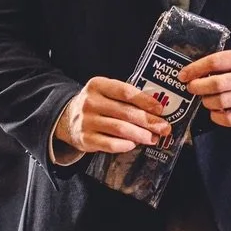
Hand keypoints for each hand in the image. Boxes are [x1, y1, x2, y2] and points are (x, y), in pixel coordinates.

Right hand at [56, 77, 171, 154]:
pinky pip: (109, 144)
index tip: (160, 108)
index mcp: (97, 85)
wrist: (67, 119)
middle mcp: (90, 102)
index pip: (125, 91)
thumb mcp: (105, 93)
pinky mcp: (85, 139)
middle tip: (164, 127)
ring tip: (153, 138)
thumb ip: (125, 97)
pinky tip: (134, 145)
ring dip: (140, 134)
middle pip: (125, 112)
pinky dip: (124, 145)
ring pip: (119, 129)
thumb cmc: (96, 105)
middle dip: (148, 121)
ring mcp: (86, 121)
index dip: (145, 100)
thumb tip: (155, 110)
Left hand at [179, 48, 230, 126]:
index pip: (216, 62)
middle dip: (198, 87)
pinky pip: (229, 119)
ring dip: (206, 101)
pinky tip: (214, 112)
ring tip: (205, 99)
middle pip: (217, 83)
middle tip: (191, 88)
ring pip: (221, 102)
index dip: (196, 68)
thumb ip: (224, 62)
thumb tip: (194, 71)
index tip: (184, 75)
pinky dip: (216, 117)